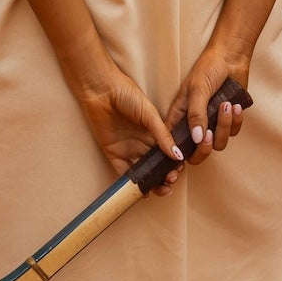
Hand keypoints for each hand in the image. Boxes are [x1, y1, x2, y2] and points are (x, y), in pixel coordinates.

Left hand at [74, 60, 184, 198]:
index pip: (168, 152)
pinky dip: (133, 183)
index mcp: (154, 132)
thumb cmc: (127, 94)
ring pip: (143, 172)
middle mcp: (142, 142)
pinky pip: (124, 172)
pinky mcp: (113, 153)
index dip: (175, 163)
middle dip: (166, 176)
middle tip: (170, 181)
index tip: (180, 170)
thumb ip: (163, 135)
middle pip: (157, 165)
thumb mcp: (150, 115)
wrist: (101, 89)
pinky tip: (143, 190)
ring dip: (152, 183)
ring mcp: (128, 148)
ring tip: (161, 189)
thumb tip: (178, 156)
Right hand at [165, 42, 250, 165]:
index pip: (174, 143)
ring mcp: (212, 123)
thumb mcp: (198, 90)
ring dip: (224, 127)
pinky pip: (232, 132)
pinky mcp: (228, 120)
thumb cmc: (208, 68)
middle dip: (204, 149)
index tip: (184, 155)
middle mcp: (194, 124)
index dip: (178, 153)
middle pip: (197, 152)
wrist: (230, 58)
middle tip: (209, 135)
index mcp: (179, 117)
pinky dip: (235, 121)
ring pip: (217, 143)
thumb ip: (196, 115)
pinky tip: (236, 105)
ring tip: (227, 106)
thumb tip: (197, 139)